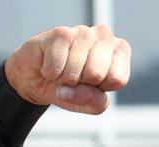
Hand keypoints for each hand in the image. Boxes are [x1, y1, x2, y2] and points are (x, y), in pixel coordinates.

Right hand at [4, 24, 130, 113]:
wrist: (38, 78)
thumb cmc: (72, 89)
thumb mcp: (90, 104)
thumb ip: (95, 103)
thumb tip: (79, 89)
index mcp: (120, 50)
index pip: (117, 79)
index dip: (101, 89)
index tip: (94, 83)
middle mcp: (105, 36)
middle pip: (97, 74)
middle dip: (82, 84)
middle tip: (76, 77)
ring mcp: (82, 31)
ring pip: (76, 70)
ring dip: (65, 79)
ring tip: (63, 71)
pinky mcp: (60, 32)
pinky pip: (56, 65)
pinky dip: (50, 73)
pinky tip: (51, 65)